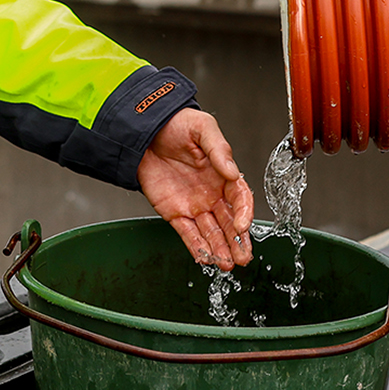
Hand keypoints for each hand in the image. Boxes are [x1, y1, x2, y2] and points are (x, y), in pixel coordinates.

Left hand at [137, 109, 254, 270]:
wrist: (144, 129)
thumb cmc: (177, 124)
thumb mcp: (202, 128)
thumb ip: (219, 150)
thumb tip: (233, 172)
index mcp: (223, 174)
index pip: (240, 198)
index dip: (244, 212)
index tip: (243, 226)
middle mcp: (212, 193)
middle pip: (229, 221)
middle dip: (237, 241)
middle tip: (244, 258)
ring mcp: (194, 205)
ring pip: (211, 232)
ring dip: (220, 249)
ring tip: (228, 265)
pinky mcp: (174, 212)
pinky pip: (187, 233)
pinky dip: (196, 247)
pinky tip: (205, 259)